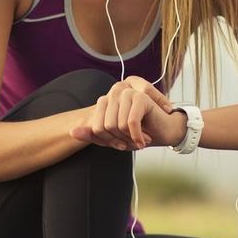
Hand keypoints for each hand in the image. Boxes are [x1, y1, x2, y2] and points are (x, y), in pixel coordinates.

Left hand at [69, 76, 183, 150]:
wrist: (165, 132)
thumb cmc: (138, 134)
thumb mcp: (113, 138)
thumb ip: (93, 134)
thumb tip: (71, 132)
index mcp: (105, 101)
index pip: (95, 127)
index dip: (108, 141)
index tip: (120, 144)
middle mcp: (114, 94)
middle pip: (105, 127)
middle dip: (119, 140)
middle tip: (132, 142)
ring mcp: (127, 94)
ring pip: (117, 125)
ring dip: (129, 139)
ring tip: (139, 139)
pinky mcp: (140, 98)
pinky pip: (130, 123)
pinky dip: (137, 137)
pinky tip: (145, 140)